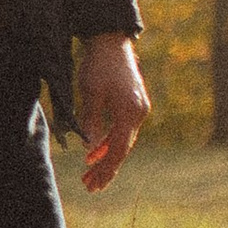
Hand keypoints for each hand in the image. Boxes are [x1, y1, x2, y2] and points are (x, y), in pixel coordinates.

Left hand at [76, 35, 149, 192]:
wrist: (111, 41)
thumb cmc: (98, 65)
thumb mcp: (90, 94)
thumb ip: (91, 122)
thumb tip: (88, 150)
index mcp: (130, 112)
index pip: (118, 149)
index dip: (106, 169)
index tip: (93, 183)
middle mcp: (139, 113)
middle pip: (122, 149)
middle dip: (105, 169)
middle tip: (90, 186)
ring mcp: (138, 109)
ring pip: (123, 140)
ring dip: (106, 157)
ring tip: (89, 173)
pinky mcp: (134, 104)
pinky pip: (123, 130)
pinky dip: (110, 141)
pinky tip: (96, 152)